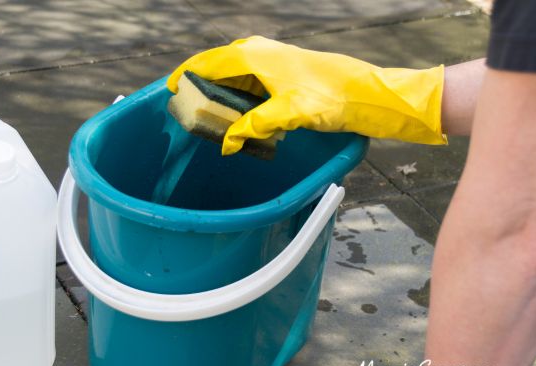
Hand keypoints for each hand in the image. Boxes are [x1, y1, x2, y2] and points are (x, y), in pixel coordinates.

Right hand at [168, 36, 445, 154]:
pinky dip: (239, 95)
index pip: (208, 62)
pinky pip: (250, 81)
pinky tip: (240, 114)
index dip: (186, 75)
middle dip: (200, 84)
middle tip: (187, 106)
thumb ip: (253, 126)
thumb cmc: (329, 97)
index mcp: (254, 55)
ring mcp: (273, 59)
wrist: (365, 92)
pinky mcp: (284, 71)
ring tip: (209, 113)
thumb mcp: (288, 114)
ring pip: (235, 74)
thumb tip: (226, 143)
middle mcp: (260, 51)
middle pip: (218, 65)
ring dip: (220, 92)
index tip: (169, 90)